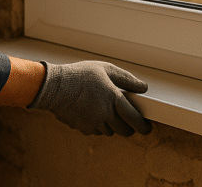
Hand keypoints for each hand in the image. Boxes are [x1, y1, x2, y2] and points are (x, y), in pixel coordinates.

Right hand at [27, 61, 151, 136]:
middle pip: (125, 130)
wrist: (55, 87)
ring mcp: (94, 123)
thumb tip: (143, 87)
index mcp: (113, 98)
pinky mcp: (84, 128)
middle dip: (130, 128)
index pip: (134, 118)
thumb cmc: (80, 75)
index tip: (147, 127)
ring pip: (111, 132)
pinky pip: (97, 131)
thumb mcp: (106, 69)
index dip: (143, 126)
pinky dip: (99, 126)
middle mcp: (105, 114)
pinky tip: (94, 113)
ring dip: (114, 126)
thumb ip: (127, 79)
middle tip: (130, 122)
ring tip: (109, 112)